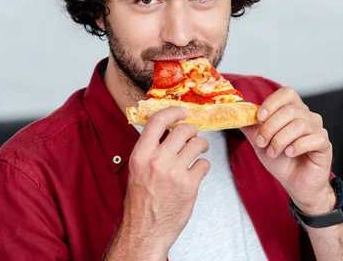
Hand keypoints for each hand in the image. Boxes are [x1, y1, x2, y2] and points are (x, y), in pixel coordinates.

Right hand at [106, 107, 209, 259]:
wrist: (145, 230)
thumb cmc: (141, 201)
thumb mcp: (137, 169)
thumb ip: (151, 149)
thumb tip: (167, 129)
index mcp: (141, 155)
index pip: (158, 121)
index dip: (173, 112)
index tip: (182, 111)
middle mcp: (157, 161)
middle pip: (184, 130)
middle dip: (191, 131)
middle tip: (191, 137)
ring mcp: (175, 172)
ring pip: (198, 144)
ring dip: (200, 146)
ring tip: (197, 152)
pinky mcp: (190, 185)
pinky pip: (204, 164)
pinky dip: (202, 166)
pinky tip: (195, 172)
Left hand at [241, 87, 334, 214]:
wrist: (296, 184)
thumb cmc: (282, 162)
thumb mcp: (260, 142)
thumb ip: (250, 127)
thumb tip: (236, 114)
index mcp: (294, 110)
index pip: (287, 93)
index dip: (272, 103)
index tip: (259, 118)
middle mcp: (308, 116)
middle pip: (290, 110)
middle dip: (270, 127)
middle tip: (262, 142)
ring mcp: (318, 129)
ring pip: (299, 124)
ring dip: (280, 140)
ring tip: (273, 152)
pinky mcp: (325, 144)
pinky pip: (313, 138)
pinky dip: (296, 146)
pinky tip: (289, 154)